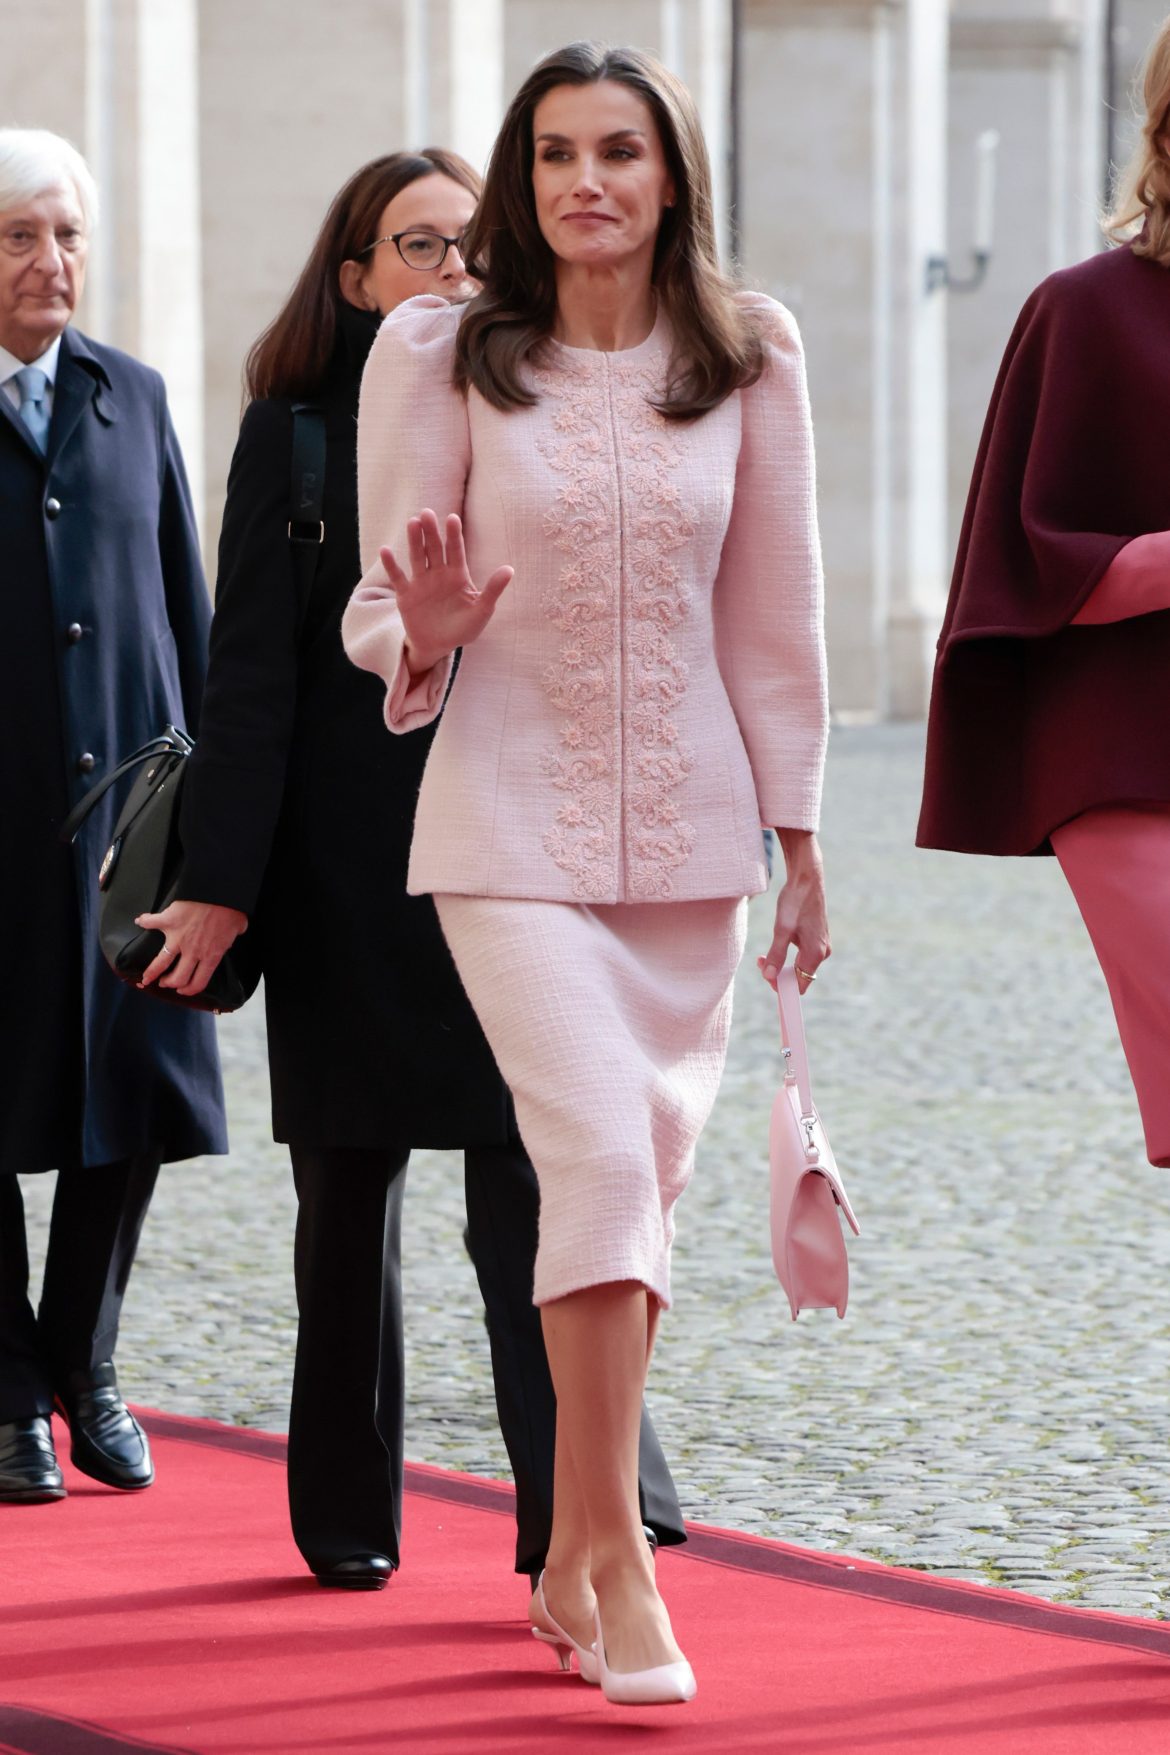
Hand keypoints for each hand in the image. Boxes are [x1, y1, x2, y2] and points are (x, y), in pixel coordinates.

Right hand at [136, 900, 247, 997]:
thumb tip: (234, 933)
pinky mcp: (169, 921)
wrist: (219, 892)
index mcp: (211, 956)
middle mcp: (193, 952)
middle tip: (165, 983)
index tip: (183, 991)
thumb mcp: (238, 928)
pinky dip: (145, 921)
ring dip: (152, 972)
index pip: (198, 982)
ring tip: (146, 976)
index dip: (189, 990)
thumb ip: (233, 936)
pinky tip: (140, 921)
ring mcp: (178, 938)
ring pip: (161, 962)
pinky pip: (152, 922)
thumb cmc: (231, 909)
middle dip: (170, 984)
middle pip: (177, 978)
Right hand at [381, 508, 512, 674]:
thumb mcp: (482, 611)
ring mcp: (421, 582)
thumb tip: (509, 569)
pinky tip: (385, 550)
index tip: (452, 518)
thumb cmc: (463, 628)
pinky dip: (391, 565)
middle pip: (434, 549)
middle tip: (427, 513)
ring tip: (412, 522)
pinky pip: (398, 577)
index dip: (454, 535)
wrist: (438, 646)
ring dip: (414, 541)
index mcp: (457, 575)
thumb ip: (493, 590)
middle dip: (431, 532)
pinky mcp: (405, 594)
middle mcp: (438, 574)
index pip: (456, 551)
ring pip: (417, 557)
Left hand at [756, 829, 829, 994]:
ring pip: (798, 965)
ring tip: (764, 953)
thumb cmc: (795, 902)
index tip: (765, 976)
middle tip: (760, 960)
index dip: (782, 986)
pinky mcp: (816, 938)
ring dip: (780, 963)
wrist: (806, 879)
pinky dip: (786, 954)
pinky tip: (777, 942)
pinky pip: (800, 955)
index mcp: (815, 954)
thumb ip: (776, 954)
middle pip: (798, 976)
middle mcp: (821, 953)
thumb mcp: (781, 929)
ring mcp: (820, 945)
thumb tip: (770, 976)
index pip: (800, 985)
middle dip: (778, 972)